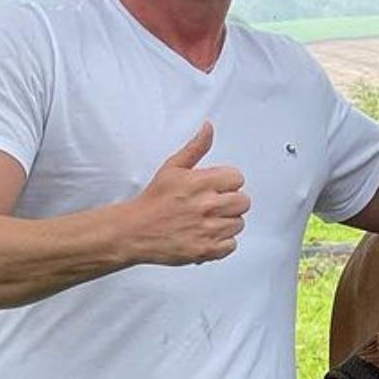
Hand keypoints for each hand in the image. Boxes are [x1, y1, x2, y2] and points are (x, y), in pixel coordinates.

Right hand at [128, 122, 250, 265]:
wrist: (135, 231)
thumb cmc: (153, 201)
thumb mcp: (172, 167)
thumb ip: (195, 147)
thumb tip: (208, 128)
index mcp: (201, 182)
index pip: (238, 178)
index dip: (228, 182)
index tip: (217, 187)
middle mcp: (207, 205)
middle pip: (243, 202)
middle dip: (231, 202)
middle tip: (214, 204)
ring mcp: (207, 229)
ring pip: (239, 223)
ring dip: (227, 222)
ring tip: (209, 220)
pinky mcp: (206, 250)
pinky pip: (231, 245)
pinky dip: (222, 243)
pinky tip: (208, 235)